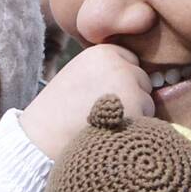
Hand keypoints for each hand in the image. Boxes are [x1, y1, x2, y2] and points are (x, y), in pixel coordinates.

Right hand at [18, 42, 153, 158]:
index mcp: (102, 53)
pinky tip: (111, 134)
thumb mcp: (79, 75)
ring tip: (105, 124)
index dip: (119, 81)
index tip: (101, 95)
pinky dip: (134, 131)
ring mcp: (129, 86)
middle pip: (142, 80)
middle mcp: (118, 64)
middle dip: (130, 96)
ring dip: (134, 115)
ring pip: (147, 101)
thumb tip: (144, 78)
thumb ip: (106, 71)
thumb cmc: (58, 112)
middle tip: (102, 112)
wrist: (41, 138)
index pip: (130, 62)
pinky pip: (148, 121)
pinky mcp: (135, 110)